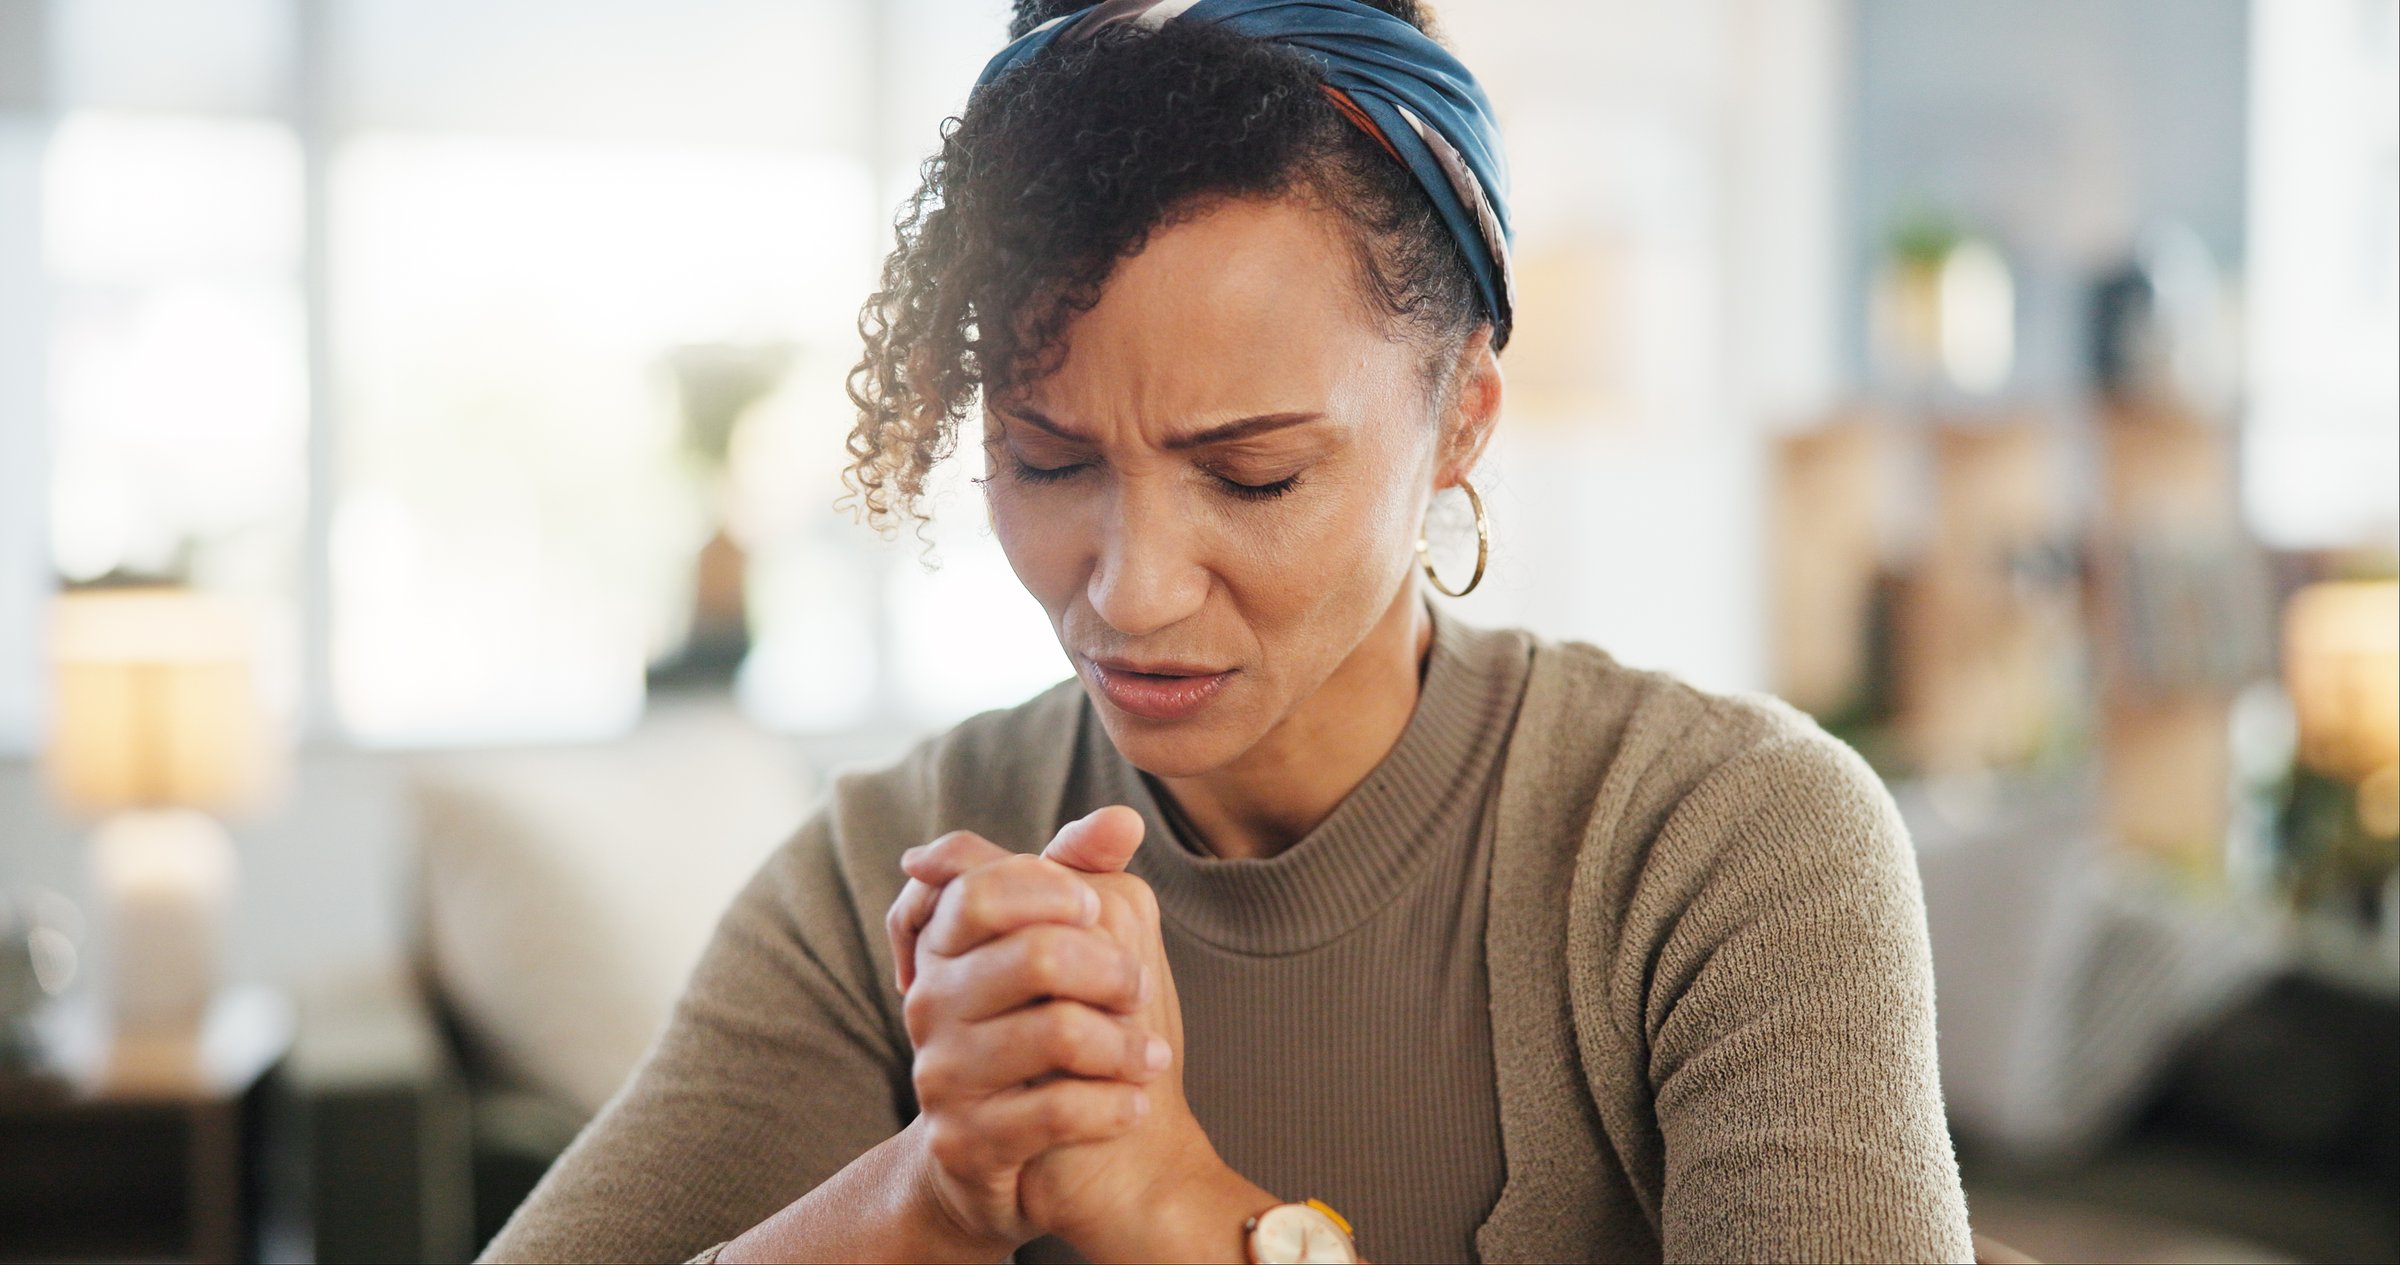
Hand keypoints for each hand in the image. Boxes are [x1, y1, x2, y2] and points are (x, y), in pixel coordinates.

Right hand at [895, 810, 1278, 1261]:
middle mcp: (929, 1003)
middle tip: (1139, 991)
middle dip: (1112, 971)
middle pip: (1037, 954)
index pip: (984, 889)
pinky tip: (1134, 1104)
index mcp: (945, 945)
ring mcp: (940, 1074)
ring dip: (1126, 1046)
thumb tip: (1124, 819)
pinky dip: (1113, 1106)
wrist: (1027, 1161)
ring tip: (1150, 1058)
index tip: (1096, 913)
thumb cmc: (1055, 1032)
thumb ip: (1081, 875)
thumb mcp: (1063, 945)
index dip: (1055, 891)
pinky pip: (1056, 1111)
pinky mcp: (963, 1142)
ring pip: (1058, 1032)